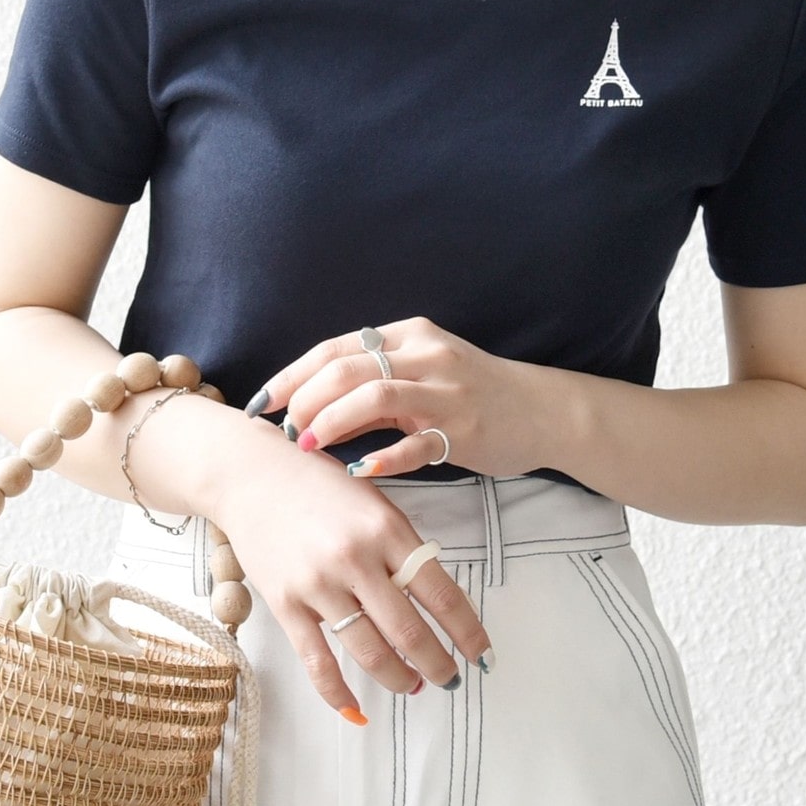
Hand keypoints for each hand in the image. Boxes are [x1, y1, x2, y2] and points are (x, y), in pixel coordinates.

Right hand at [209, 417, 492, 719]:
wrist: (252, 476)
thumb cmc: (319, 487)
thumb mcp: (373, 503)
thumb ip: (402, 548)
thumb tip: (434, 601)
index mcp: (387, 530)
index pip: (441, 593)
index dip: (467, 632)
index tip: (480, 654)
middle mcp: (355, 558)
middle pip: (409, 630)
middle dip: (437, 664)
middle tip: (450, 678)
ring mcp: (318, 584)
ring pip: (370, 651)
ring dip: (399, 678)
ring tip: (413, 685)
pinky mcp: (285, 604)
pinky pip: (318, 662)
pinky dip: (340, 694)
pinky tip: (357, 710)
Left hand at [249, 316, 547, 478]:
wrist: (543, 411)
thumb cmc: (473, 394)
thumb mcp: (422, 374)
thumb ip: (372, 386)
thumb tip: (310, 409)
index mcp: (407, 335)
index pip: (334, 349)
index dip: (292, 375)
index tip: (262, 403)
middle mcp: (425, 355)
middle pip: (346, 368)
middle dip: (304, 400)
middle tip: (284, 431)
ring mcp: (446, 391)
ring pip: (374, 394)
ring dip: (331, 421)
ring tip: (308, 446)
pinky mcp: (465, 428)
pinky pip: (416, 443)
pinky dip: (382, 456)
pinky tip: (359, 470)